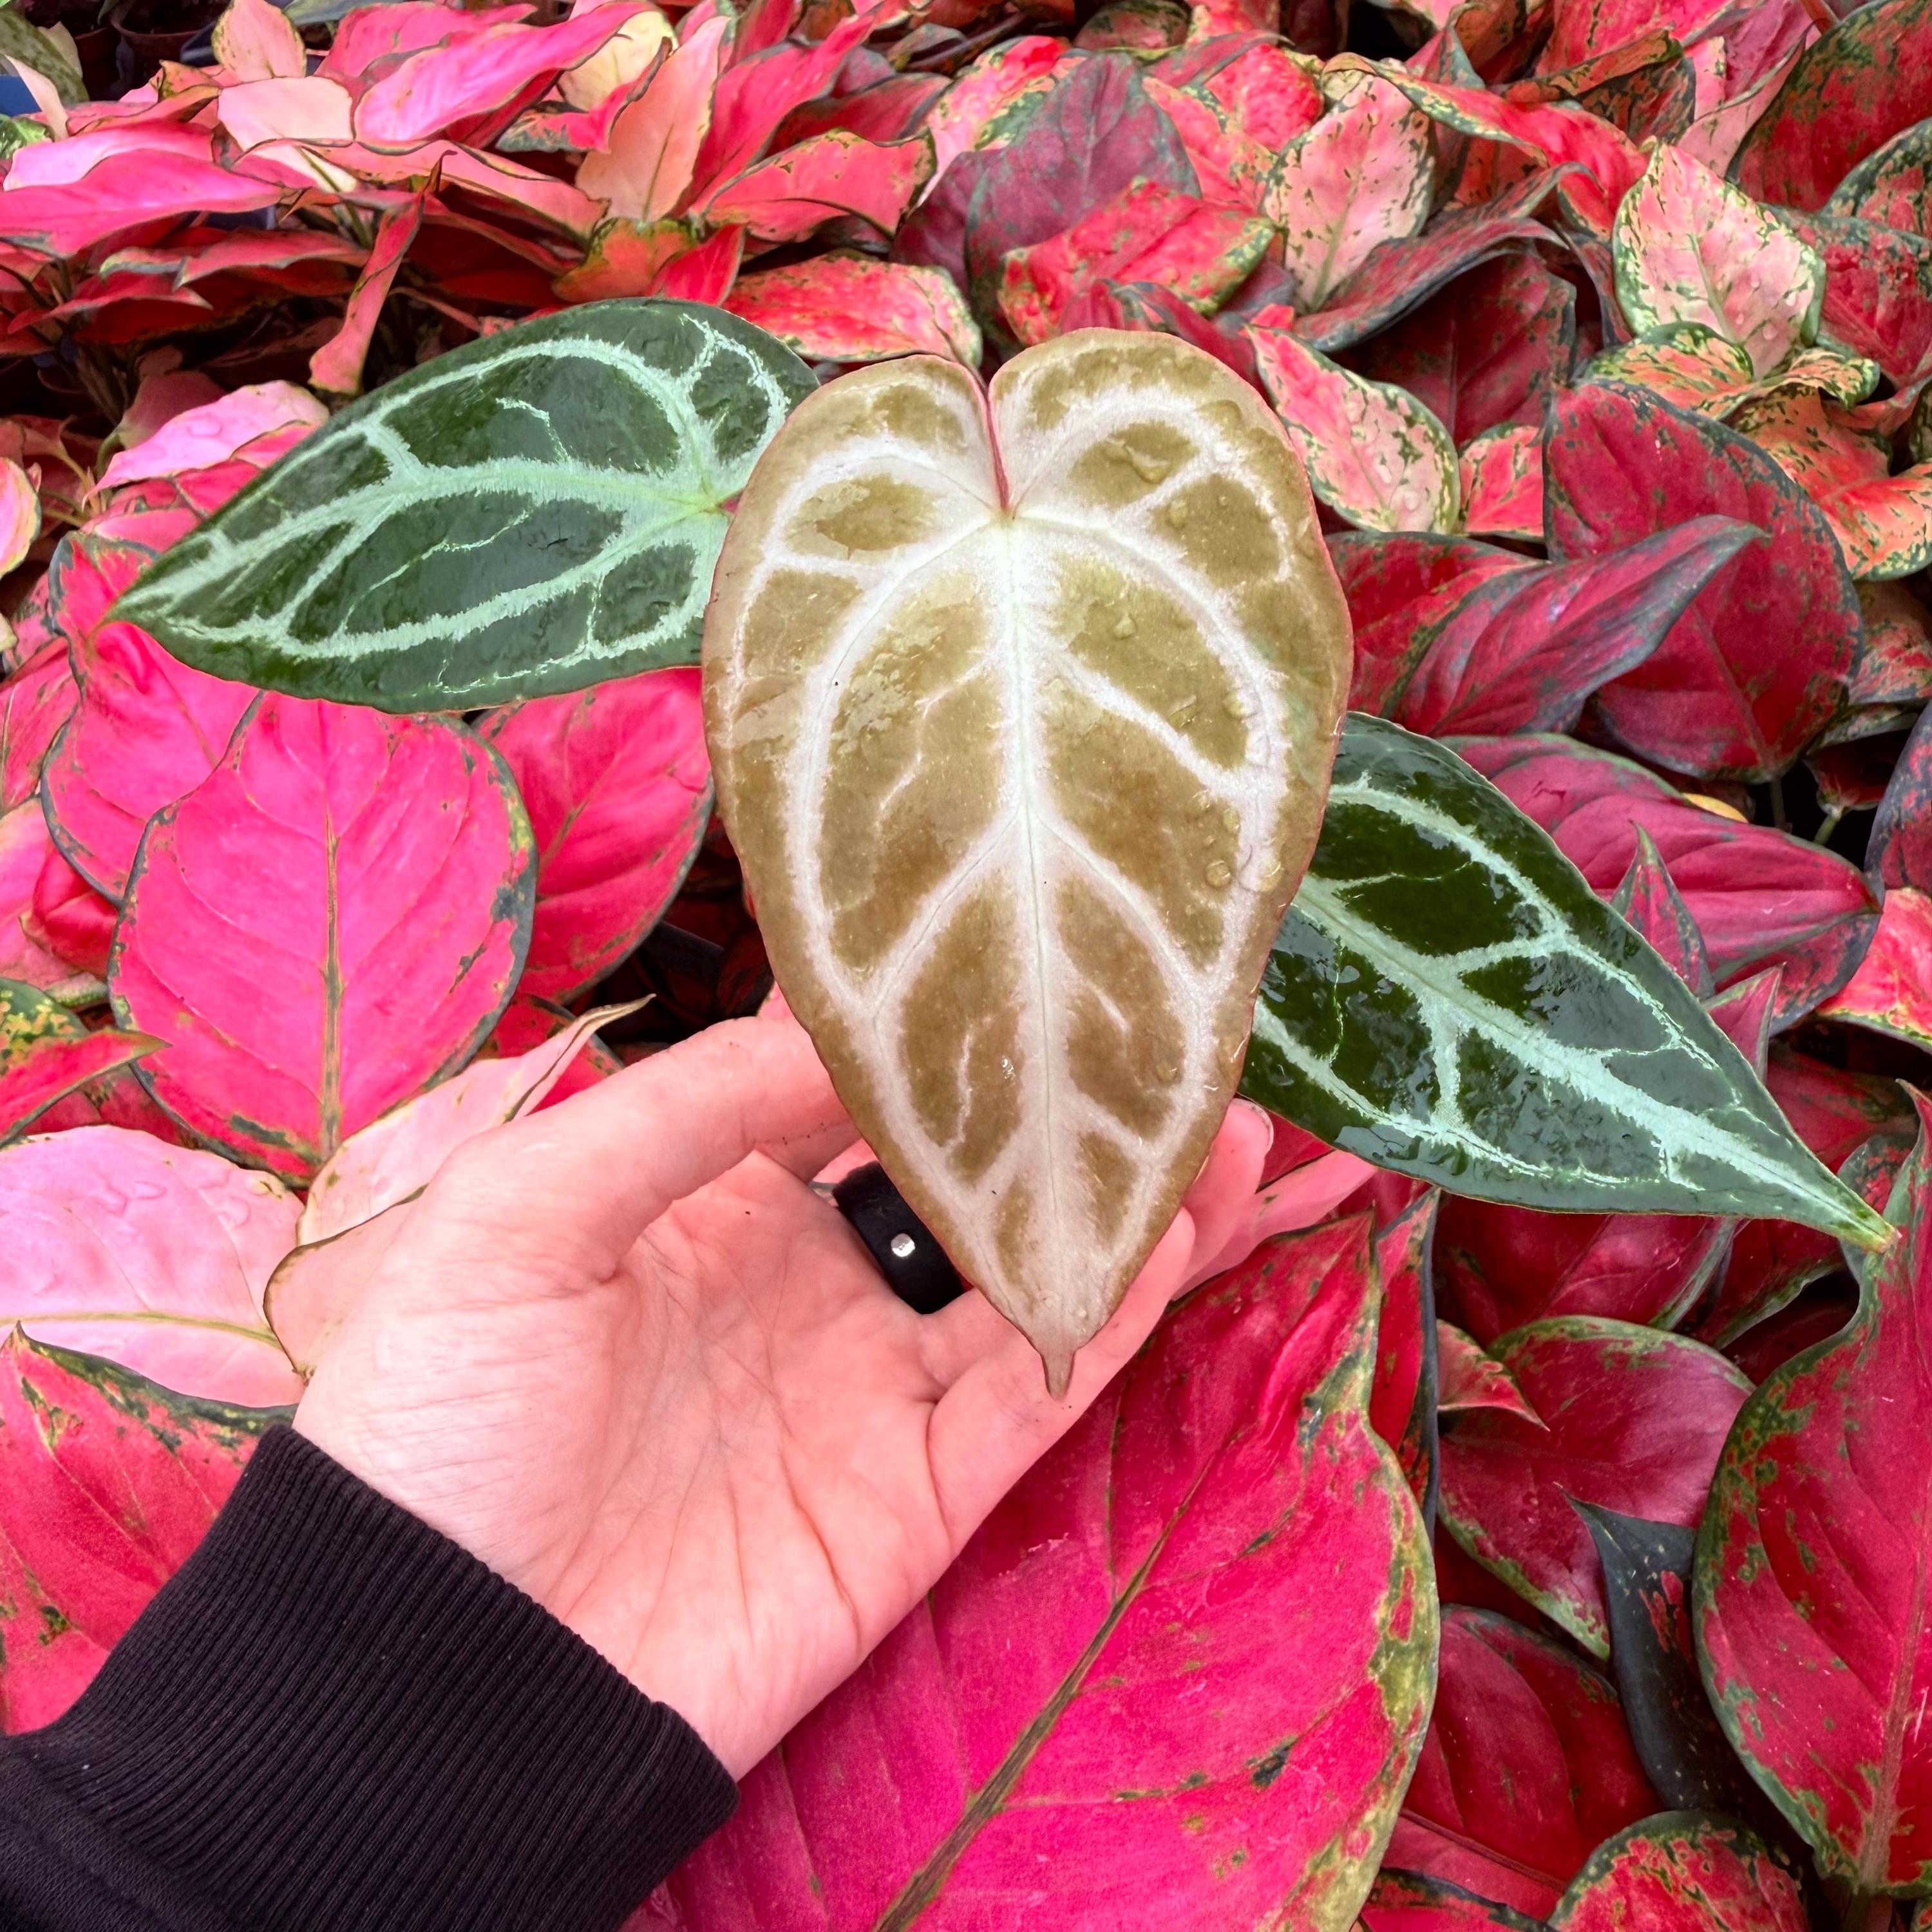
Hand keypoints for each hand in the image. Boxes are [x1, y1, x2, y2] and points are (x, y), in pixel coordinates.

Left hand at [293, 1013, 1271, 1774]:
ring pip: (1035, 1279)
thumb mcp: (522, 1218)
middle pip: (970, 1181)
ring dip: (1135, 1206)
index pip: (853, 1089)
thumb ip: (686, 1109)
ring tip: (1237, 1119)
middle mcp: (806, 1284)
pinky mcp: (917, 1501)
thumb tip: (842, 1020)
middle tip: (1180, 1031)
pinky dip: (1113, 1315)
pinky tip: (1181, 1232)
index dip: (947, 1025)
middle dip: (1071, 1116)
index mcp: (708, 1203)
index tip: (1036, 947)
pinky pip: (1035, 1391)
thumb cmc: (438, 1426)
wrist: (433, 1675)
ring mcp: (870, 1393)